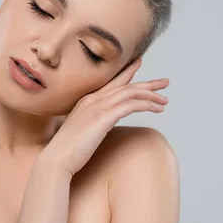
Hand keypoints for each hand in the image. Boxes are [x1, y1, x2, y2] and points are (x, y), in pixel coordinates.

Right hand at [48, 57, 168, 176]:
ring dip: (151, 95)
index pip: (111, 82)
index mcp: (86, 100)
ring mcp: (97, 106)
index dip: (127, 73)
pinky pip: (131, 105)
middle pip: (125, 85)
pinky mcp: (104, 117)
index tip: (139, 64)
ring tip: (165, 100)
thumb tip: (103, 122)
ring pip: (130, 93)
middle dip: (146, 83)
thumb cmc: (67, 149)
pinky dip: (146, 104)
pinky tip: (156, 108)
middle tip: (164, 82)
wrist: (58, 158)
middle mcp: (92, 99)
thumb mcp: (81, 129)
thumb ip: (92, 121)